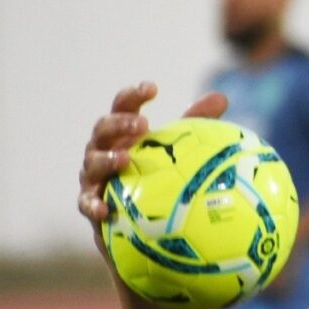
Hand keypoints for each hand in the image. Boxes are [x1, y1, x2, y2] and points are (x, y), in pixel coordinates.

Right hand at [77, 82, 227, 254]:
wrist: (138, 219)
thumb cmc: (157, 174)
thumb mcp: (176, 147)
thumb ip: (195, 122)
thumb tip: (222, 97)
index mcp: (123, 132)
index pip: (123, 107)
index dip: (134, 95)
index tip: (153, 89)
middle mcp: (103, 149)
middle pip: (103, 129)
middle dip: (120, 124)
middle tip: (144, 125)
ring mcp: (93, 176)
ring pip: (92, 164)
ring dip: (106, 160)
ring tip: (125, 159)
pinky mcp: (90, 204)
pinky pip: (86, 204)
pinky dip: (93, 205)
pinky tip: (105, 210)